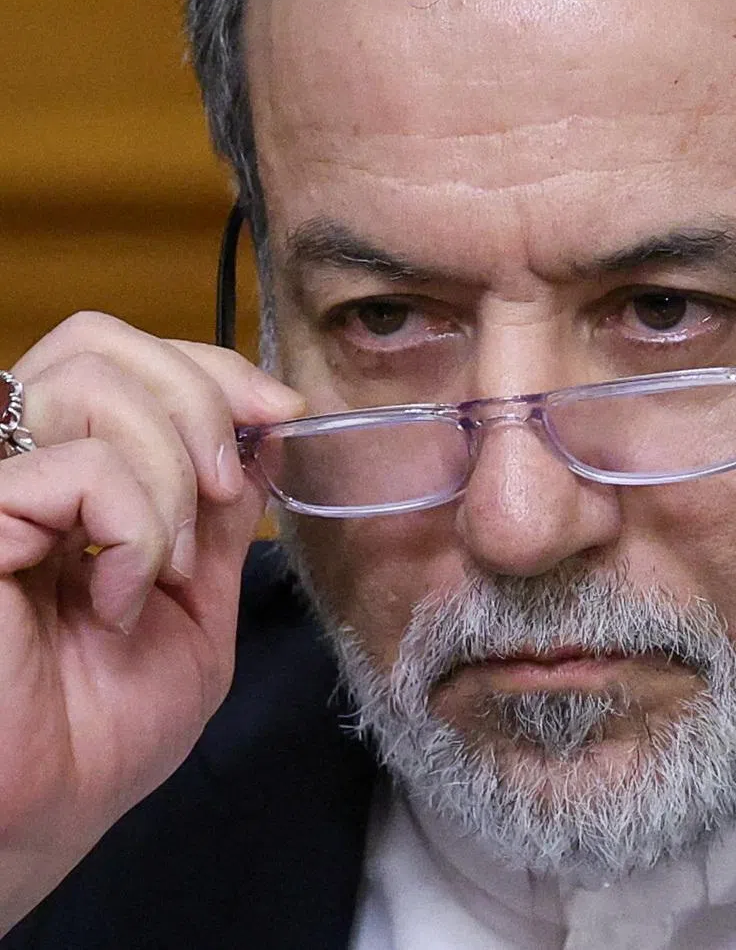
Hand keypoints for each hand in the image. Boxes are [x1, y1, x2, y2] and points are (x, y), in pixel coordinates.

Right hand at [0, 313, 304, 934]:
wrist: (34, 822)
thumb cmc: (102, 730)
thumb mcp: (195, 604)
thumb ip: (221, 515)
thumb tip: (263, 427)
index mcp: (74, 479)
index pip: (129, 359)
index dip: (213, 368)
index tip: (281, 411)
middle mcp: (21, 466)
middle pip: (100, 341)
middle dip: (199, 397)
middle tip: (225, 483)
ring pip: (92, 382)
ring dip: (169, 472)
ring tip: (169, 564)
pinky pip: (79, 467)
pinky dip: (134, 529)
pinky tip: (118, 600)